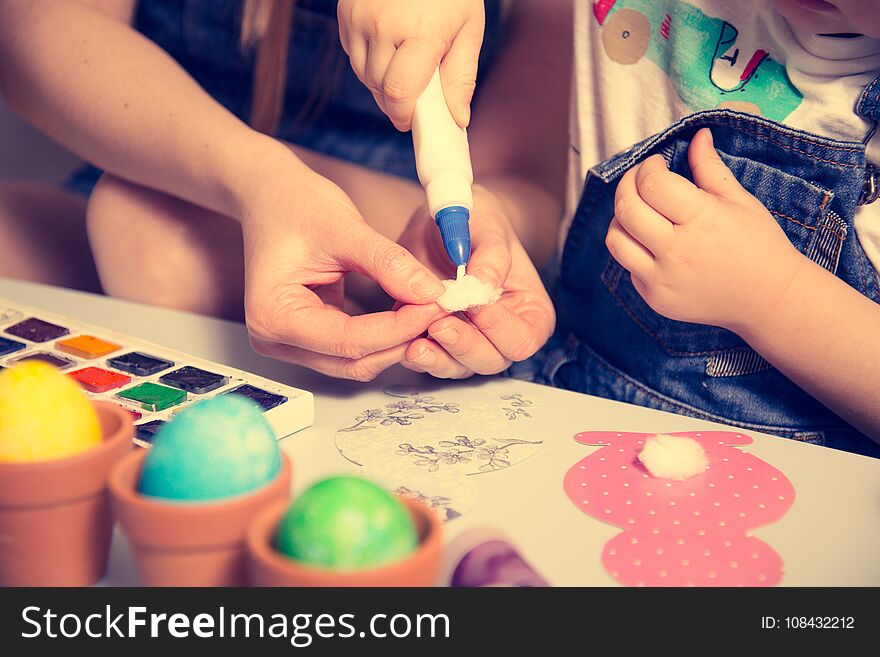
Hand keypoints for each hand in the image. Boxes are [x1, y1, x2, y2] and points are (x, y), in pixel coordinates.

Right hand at [241, 155, 445, 380]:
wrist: (272, 195)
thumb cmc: (294, 205)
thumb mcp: (345, 228)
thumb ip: (388, 263)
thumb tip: (430, 292)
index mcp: (272, 314)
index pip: (348, 340)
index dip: (398, 327)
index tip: (435, 305)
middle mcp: (274, 338)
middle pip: (352, 359)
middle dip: (401, 338)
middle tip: (439, 307)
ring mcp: (290, 342)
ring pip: (356, 361)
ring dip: (396, 341)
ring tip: (427, 308)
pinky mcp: (309, 338)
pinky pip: (353, 349)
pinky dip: (384, 335)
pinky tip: (408, 311)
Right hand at [337, 0, 484, 129]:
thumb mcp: (468, 29)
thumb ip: (461, 77)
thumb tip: (457, 119)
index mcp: (419, 33)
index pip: (400, 94)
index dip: (405, 116)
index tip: (412, 122)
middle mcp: (383, 26)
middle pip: (380, 90)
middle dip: (397, 101)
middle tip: (417, 94)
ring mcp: (359, 20)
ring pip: (364, 77)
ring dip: (383, 84)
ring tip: (405, 65)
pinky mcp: (345, 16)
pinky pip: (355, 57)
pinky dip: (370, 62)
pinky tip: (389, 47)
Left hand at [396, 185, 555, 377]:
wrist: (442, 224)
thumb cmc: (477, 222)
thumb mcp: (488, 225)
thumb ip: (491, 255)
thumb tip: (484, 284)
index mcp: (530, 311)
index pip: (523, 338)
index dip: (500, 328)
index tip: (475, 306)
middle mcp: (503, 334)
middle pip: (491, 360)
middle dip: (464, 346)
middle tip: (439, 325)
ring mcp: (471, 342)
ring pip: (458, 366)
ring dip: (437, 358)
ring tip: (416, 342)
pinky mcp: (439, 343)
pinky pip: (430, 360)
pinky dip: (418, 354)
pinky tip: (404, 341)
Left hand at [606, 128, 808, 332]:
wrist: (769, 299)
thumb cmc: (759, 245)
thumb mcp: (740, 200)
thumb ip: (709, 167)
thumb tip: (696, 135)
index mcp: (702, 219)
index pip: (652, 184)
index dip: (647, 167)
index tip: (656, 164)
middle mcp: (677, 251)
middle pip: (626, 209)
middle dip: (626, 185)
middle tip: (638, 179)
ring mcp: (663, 279)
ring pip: (616, 239)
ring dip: (621, 218)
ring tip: (640, 210)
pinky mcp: (656, 299)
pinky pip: (628, 266)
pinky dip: (634, 248)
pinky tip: (654, 242)